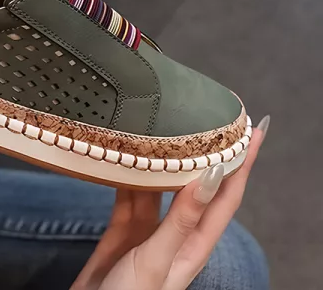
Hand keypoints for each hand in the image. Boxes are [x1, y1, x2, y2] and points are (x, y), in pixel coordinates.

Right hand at [75, 117, 267, 289]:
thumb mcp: (157, 259)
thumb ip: (182, 220)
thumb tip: (211, 175)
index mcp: (194, 243)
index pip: (227, 196)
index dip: (243, 163)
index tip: (253, 130)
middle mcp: (175, 233)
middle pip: (197, 184)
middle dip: (208, 153)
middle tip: (212, 116)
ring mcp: (147, 231)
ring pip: (160, 185)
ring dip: (165, 158)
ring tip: (168, 126)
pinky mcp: (122, 230)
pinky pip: (129, 194)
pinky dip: (129, 174)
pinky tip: (126, 156)